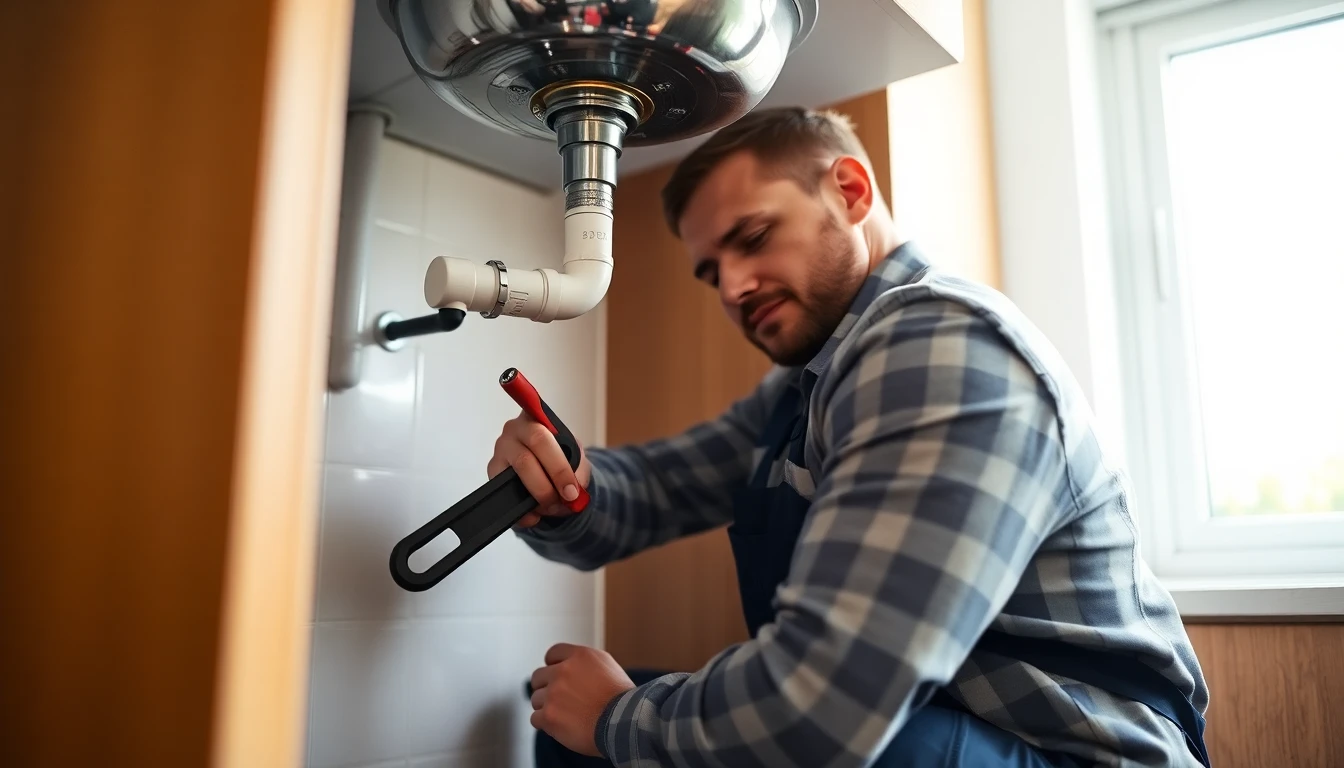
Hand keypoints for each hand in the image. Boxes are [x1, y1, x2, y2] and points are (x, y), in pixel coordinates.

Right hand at [487, 409, 591, 527]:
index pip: (541, 437)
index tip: (572, 490)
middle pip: (526, 458)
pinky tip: (535, 516)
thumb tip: (573, 496)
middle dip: (548, 485)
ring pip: (517, 475)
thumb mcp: (576, 457)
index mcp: (535, 419)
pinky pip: (506, 496)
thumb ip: (577, 472)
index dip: (557, 466)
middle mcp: (513, 431)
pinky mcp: (492, 473)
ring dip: (539, 496)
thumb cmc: (561, 455)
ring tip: (554, 506)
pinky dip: (523, 512)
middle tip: (566, 500)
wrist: (550, 465)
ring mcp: (499, 451)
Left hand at [529, 643, 634, 756]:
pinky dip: (546, 724)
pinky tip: (561, 726)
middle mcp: (563, 671)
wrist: (625, 722)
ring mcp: (554, 694)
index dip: (553, 666)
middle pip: (538, 676)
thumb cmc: (622, 699)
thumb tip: (573, 667)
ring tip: (566, 716)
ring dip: (547, 707)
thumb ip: (585, 663)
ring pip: (536, 699)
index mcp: (579, 656)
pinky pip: (535, 719)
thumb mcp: (608, 666)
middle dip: (546, 687)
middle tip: (558, 699)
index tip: (555, 675)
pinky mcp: (549, 716)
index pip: (552, 654)